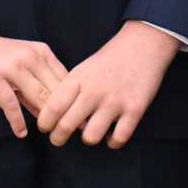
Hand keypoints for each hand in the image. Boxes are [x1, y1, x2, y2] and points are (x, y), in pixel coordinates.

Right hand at [0, 16, 66, 138]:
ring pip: (38, 96)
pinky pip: (10, 104)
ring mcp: (11, 67)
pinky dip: (17, 121)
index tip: (80, 119)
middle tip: (70, 132)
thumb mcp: (22, 65)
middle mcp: (30, 57)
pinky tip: (21, 132)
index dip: (75, 101)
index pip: (66, 80)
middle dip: (64, 113)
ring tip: (50, 133)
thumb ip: (38, 87)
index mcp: (41, 52)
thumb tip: (54, 114)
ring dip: (45, 118)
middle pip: (55, 90)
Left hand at [37, 21, 179, 148]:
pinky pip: (118, 139)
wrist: (142, 46)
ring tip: (89, 133)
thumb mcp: (83, 70)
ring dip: (87, 139)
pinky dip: (112, 142)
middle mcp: (95, 91)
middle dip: (58, 138)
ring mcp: (115, 102)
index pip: (53, 107)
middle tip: (58, 138)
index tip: (45, 127)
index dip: (44, 122)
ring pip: (91, 137)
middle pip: (66, 125)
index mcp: (78, 79)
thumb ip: (68, 91)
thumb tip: (52, 116)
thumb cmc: (108, 61)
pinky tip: (110, 134)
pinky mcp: (135, 110)